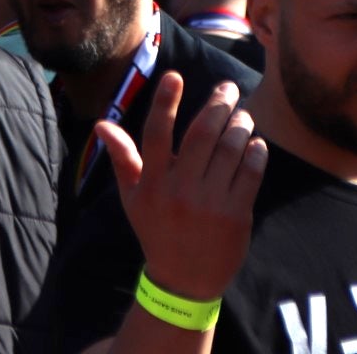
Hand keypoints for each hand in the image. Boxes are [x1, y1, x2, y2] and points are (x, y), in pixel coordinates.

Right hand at [96, 74, 266, 303]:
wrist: (185, 278)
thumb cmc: (156, 229)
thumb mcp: (132, 196)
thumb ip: (122, 157)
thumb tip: (101, 124)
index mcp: (151, 182)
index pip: (156, 134)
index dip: (165, 103)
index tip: (176, 76)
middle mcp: (179, 189)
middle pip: (201, 135)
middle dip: (217, 105)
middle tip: (227, 88)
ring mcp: (210, 202)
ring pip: (229, 150)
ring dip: (240, 125)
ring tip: (242, 114)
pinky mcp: (236, 214)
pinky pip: (249, 174)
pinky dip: (255, 153)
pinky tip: (255, 142)